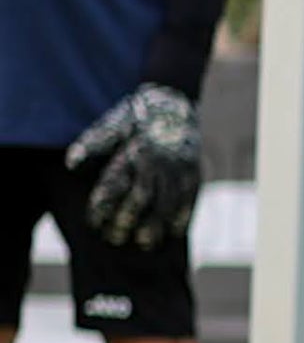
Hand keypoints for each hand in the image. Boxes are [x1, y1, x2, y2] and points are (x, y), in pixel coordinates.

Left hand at [64, 84, 201, 250]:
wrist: (173, 98)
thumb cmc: (136, 115)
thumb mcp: (111, 124)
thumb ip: (93, 144)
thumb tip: (70, 163)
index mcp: (133, 150)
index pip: (115, 184)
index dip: (103, 206)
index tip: (94, 224)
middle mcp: (157, 160)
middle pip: (141, 197)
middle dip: (128, 220)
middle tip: (116, 240)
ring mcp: (178, 165)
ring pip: (167, 201)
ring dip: (156, 224)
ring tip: (146, 244)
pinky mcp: (194, 168)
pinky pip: (190, 196)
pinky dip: (183, 215)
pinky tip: (175, 231)